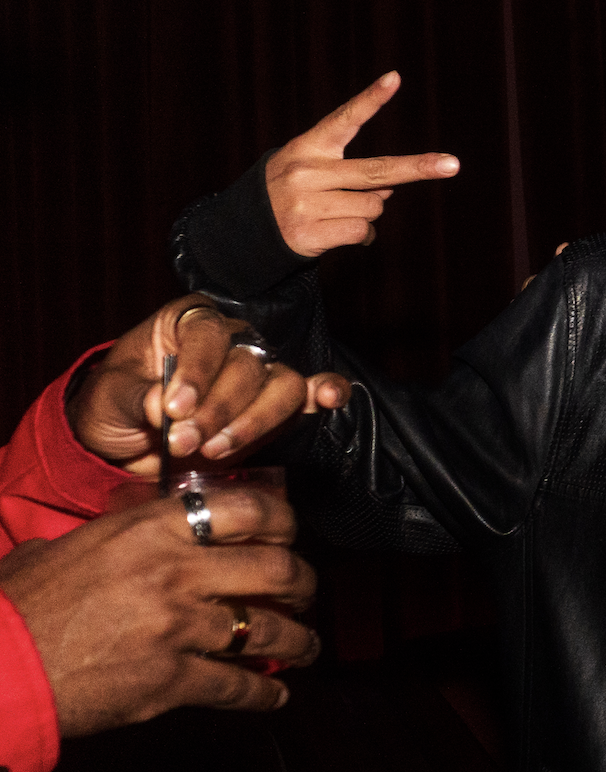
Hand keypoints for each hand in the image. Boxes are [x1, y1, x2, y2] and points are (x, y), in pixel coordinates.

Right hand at [0, 487, 319, 736]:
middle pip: (275, 568)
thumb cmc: (21, 606)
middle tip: (306, 593)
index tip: (289, 535)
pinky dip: (266, 692)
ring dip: (299, 640)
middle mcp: (174, 570)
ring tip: (306, 646)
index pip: (246, 507)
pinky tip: (276, 695)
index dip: (282, 520)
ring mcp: (177, 626)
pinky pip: (239, 685)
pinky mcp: (170, 679)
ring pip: (269, 629)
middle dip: (303, 583)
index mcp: (149, 529)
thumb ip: (116, 533)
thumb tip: (136, 524)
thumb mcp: (70, 547)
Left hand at [66, 297, 352, 476]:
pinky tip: (331, 398)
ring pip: (282, 385)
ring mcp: (258, 373)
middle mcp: (231, 340)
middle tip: (184, 442)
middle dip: (219, 410)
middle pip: (248, 365)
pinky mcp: (276, 406)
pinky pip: (307, 394)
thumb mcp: (108, 398)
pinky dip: (326, 393)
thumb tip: (162, 406)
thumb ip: (134, 397)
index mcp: (188, 321)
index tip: (173, 409)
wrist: (123, 444)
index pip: (208, 335)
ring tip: (215, 449)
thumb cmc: (112, 407)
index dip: (197, 372)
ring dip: (255, 421)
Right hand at [266, 71, 459, 257]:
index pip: (344, 118)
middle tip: (452, 165)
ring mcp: (306, 202)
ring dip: (366, 215)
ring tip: (335, 215)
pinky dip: (361, 236)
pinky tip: (335, 233)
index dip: (371, 99)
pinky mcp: (308, 233)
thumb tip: (388, 192)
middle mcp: (307, 171)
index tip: (395, 78)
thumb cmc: (290, 194)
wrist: (243, 232)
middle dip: (418, 168)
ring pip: (373, 207)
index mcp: (308, 147)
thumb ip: (350, 174)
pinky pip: (362, 232)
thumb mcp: (312, 173)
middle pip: (377, 170)